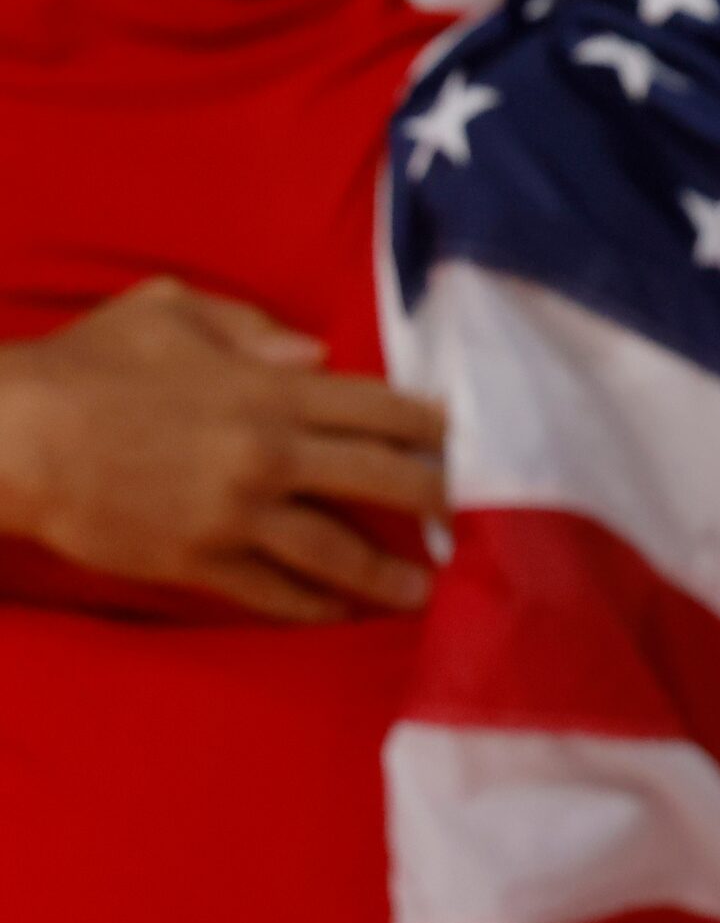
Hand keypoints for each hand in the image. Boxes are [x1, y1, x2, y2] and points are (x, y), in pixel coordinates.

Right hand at [0, 278, 443, 619]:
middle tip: (470, 514)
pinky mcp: (198, 560)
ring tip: (426, 590)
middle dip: (435, 497)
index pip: (380, 407)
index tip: (461, 439)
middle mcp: (268, 453)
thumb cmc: (87, 364)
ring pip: (337, 551)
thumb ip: (252, 328)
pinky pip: (272, 592)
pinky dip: (311, 606)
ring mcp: (236, 514)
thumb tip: (319, 353)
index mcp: (270, 388)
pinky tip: (339, 613)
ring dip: (388, 574)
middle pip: (381, 478)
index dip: (430, 425)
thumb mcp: (170, 310)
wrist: (11, 436)